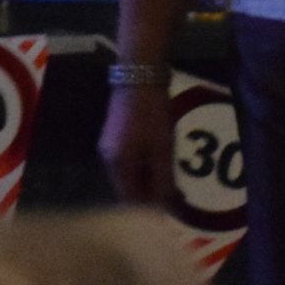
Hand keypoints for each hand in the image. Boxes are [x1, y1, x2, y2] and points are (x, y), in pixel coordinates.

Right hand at [99, 85, 175, 204]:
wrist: (139, 74)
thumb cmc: (151, 113)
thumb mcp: (161, 148)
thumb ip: (162, 180)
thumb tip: (165, 208)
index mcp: (116, 165)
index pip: (130, 200)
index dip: (150, 209)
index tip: (172, 209)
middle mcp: (107, 158)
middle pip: (128, 187)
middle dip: (151, 195)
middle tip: (176, 196)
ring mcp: (110, 145)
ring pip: (129, 173)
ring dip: (149, 180)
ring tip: (171, 181)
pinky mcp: (115, 134)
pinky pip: (129, 160)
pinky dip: (144, 166)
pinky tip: (161, 162)